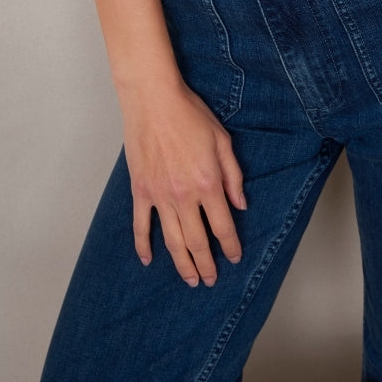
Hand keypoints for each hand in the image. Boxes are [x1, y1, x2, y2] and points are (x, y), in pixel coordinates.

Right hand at [121, 81, 246, 286]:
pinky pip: (141, 225)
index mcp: (208, 183)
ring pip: (172, 241)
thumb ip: (233, 176)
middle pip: (197, 241)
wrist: (154, 101)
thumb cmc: (191, 115)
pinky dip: (143, 245)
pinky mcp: (141, 190)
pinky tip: (148, 260)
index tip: (235, 257)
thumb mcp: (222, 141)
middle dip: (207, 264)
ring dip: (182, 264)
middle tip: (211, 280)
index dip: (231, 246)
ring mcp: (159, 196)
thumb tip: (240, 204)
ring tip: (190, 279)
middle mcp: (184, 196)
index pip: (223, 226)